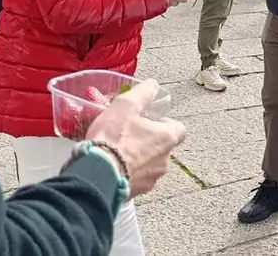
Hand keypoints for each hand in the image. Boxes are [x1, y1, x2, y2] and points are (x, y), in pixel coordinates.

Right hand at [85, 80, 186, 196]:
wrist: (97, 174)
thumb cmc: (113, 139)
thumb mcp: (127, 105)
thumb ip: (143, 93)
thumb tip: (153, 85)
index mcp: (166, 139)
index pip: (179, 129)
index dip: (166, 123)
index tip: (151, 120)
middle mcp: (164, 161)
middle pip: (163, 147)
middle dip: (149, 141)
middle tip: (130, 133)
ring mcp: (151, 179)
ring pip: (149, 165)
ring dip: (138, 158)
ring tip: (117, 151)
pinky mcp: (136, 192)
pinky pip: (135, 179)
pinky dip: (127, 173)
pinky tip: (112, 166)